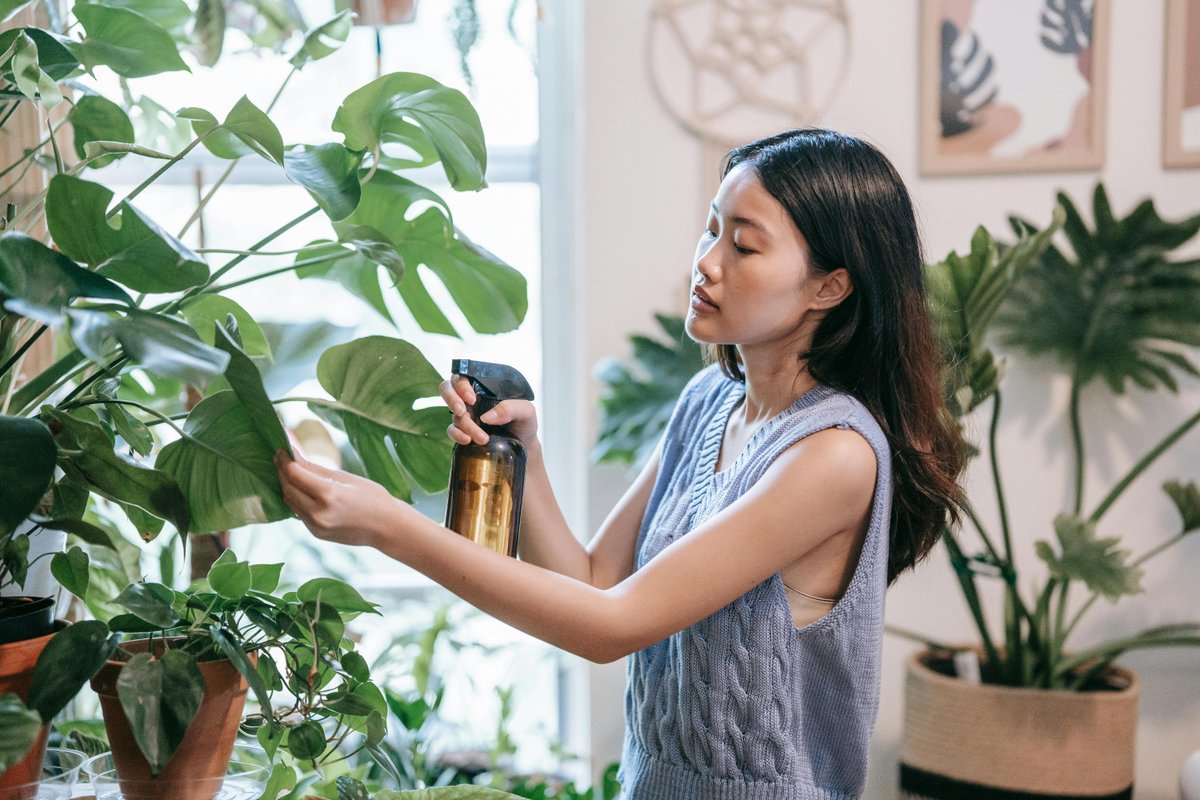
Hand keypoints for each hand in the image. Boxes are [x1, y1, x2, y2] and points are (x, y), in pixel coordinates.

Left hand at [274, 443, 398, 547]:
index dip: (285, 460)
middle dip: (282, 471)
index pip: (295, 474)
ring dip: (287, 485)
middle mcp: (318, 513)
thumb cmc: (374, 498)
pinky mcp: (316, 533)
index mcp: (329, 495)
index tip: (281, 448)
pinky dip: (297, 498)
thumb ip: (316, 469)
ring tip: (289, 470)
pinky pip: (299, 512)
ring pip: (290, 502)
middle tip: (281, 457)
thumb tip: (294, 456)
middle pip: (288, 488)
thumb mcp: (346, 478)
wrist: (388, 528)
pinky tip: (301, 488)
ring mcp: (316, 526)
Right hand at [440, 375, 538, 446]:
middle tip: (462, 411)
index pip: (464, 376)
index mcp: (485, 386)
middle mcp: (472, 397)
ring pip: (454, 414)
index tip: (472, 398)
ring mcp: (467, 413)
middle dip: (452, 399)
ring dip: (465, 426)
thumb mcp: (526, 412)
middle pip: (448, 388)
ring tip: (483, 438)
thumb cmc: (524, 422)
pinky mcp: (464, 430)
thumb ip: (511, 408)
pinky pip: (451, 430)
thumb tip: (487, 417)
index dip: (462, 385)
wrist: (524, 444)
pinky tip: (468, 441)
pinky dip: (457, 435)